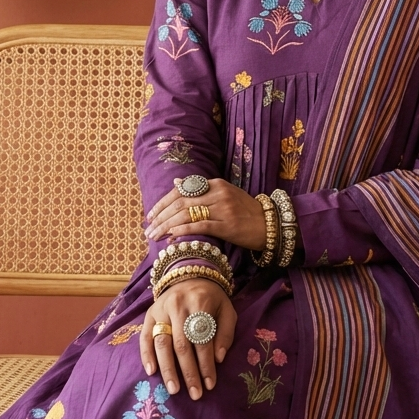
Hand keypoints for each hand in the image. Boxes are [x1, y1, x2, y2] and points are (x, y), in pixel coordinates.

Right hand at [140, 278, 236, 400]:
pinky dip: (146, 355)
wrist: (190, 275)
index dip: (206, 364)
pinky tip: (151, 372)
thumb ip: (225, 333)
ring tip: (174, 389)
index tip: (210, 384)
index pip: (203, 340)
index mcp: (200, 303)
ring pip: (162, 343)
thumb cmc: (212, 298)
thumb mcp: (227, 310)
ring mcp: (161, 310)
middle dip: (189, 372)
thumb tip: (218, 359)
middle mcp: (178, 306)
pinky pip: (144, 337)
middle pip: (182, 345)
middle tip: (194, 394)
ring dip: (168, 369)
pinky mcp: (149, 314)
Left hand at [144, 177, 265, 249]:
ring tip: (155, 236)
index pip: (181, 190)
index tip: (151, 215)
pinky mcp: (228, 225)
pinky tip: (172, 236)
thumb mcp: (224, 194)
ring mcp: (224, 209)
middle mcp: (218, 193)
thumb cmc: (245, 211)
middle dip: (161, 216)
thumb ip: (200, 189)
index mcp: (215, 183)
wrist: (270, 224)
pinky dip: (183, 230)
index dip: (163, 203)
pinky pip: (201, 226)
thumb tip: (176, 182)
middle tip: (148, 229)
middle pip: (181, 203)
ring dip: (167, 226)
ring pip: (187, 214)